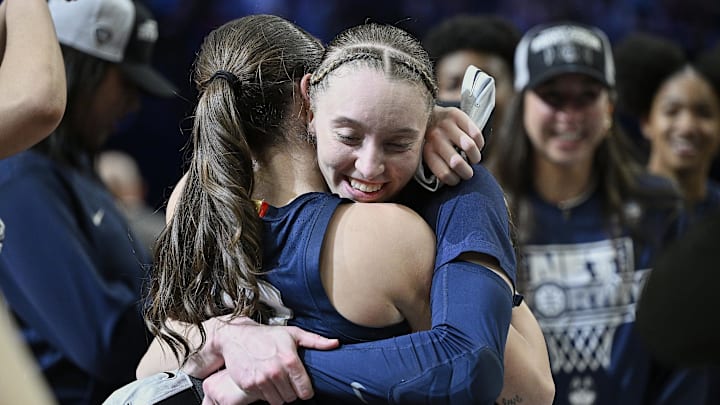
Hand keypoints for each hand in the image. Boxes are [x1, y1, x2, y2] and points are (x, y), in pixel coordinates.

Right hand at [183, 316, 338, 404]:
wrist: (237, 337)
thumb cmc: (266, 335)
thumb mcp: (293, 334)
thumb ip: (316, 341)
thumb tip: (335, 344)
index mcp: (289, 359)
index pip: (305, 390)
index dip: (306, 391)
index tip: (303, 387)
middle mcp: (275, 371)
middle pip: (292, 397)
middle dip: (292, 391)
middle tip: (287, 380)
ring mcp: (261, 379)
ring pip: (278, 401)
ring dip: (279, 394)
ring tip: (276, 381)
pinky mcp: (249, 385)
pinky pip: (263, 398)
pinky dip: (265, 393)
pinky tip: (265, 381)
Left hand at [424, 105, 484, 184]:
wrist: (427, 115)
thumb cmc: (431, 143)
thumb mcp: (426, 157)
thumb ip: (436, 168)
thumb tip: (448, 187)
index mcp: (426, 151)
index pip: (444, 173)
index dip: (455, 180)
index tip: (457, 179)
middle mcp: (434, 137)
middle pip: (456, 162)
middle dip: (467, 172)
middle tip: (469, 173)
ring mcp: (445, 125)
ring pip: (469, 146)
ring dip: (475, 157)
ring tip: (474, 159)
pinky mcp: (456, 115)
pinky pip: (475, 134)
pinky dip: (480, 144)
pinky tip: (477, 146)